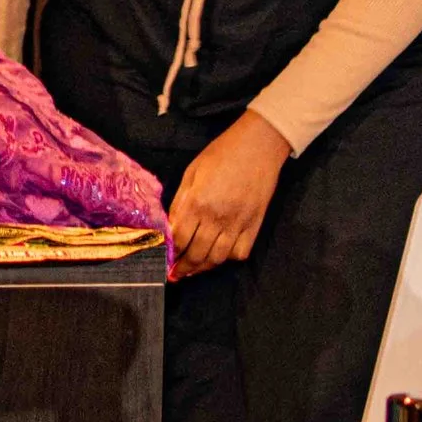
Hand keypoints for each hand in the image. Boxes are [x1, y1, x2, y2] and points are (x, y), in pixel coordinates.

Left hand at [167, 108, 291, 279]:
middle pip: (196, 254)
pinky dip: (228, 258)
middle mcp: (216, 217)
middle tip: (175, 275)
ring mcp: (237, 224)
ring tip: (192, 270)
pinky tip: (218, 255)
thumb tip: (170, 226)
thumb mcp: (192, 172)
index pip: (179, 239)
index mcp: (197, 202)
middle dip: (183, 268)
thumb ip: (180, 201)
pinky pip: (240, 252)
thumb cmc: (221, 154)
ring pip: (217, 258)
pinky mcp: (254, 225)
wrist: (258, 147)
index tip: (163, 261)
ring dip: (202, 268)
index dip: (170, 254)